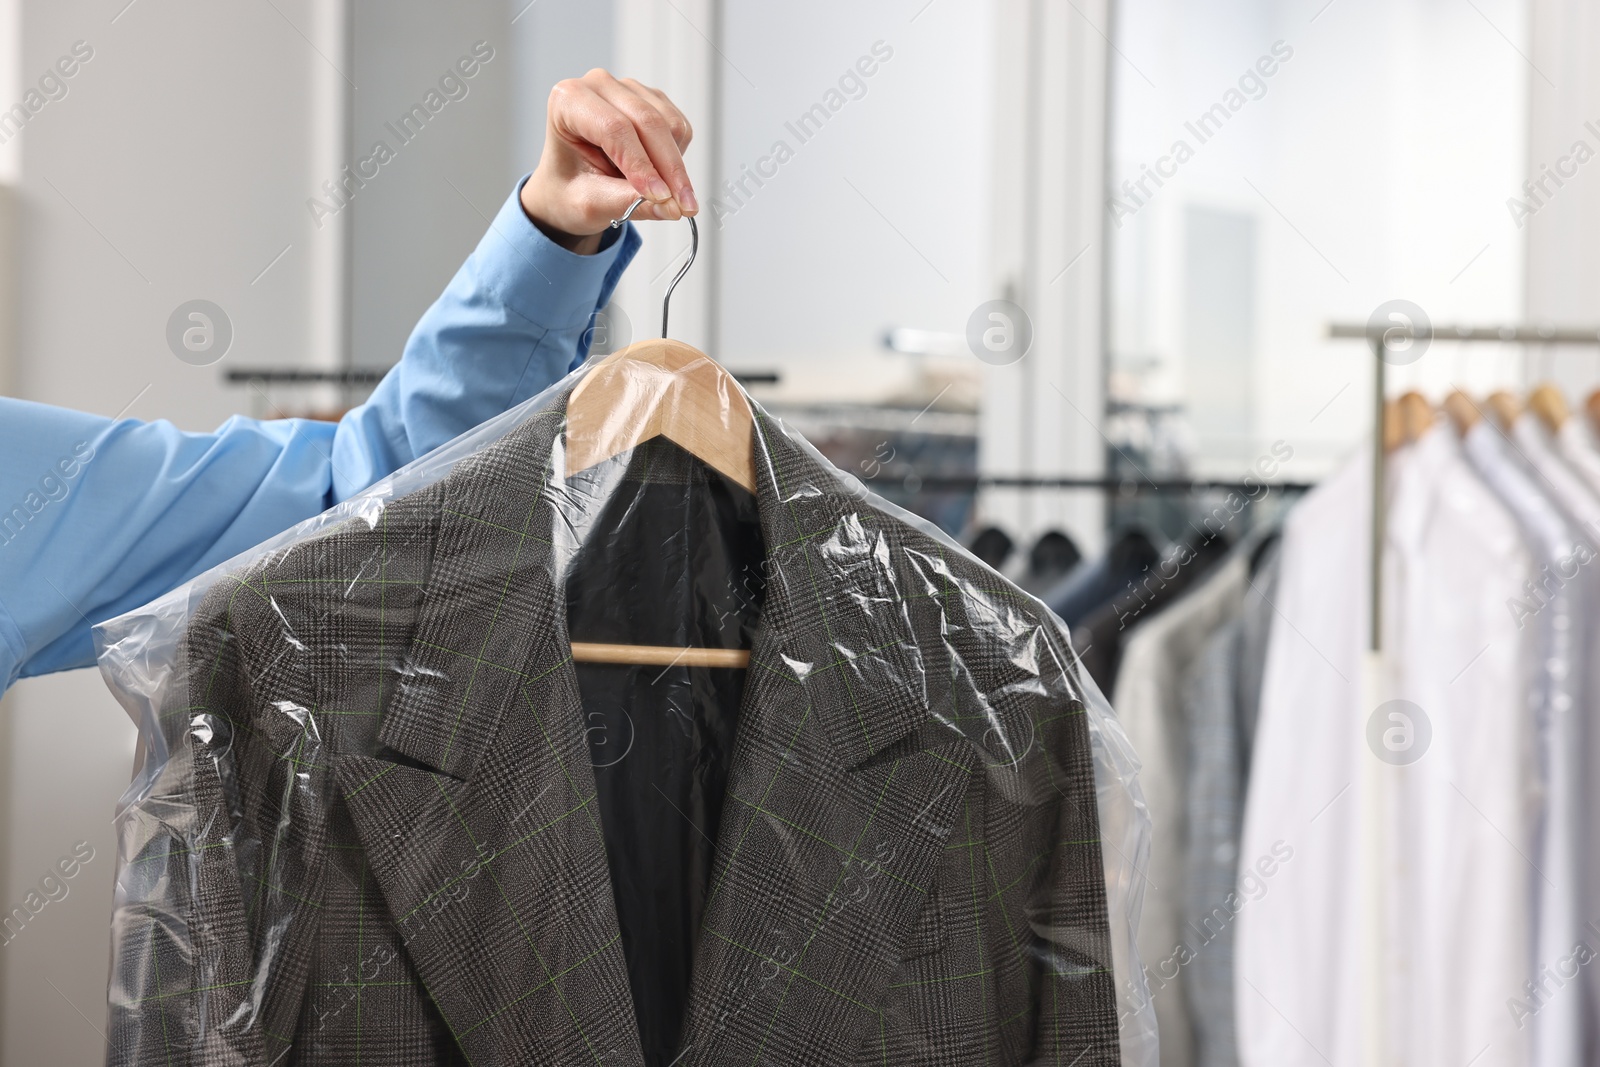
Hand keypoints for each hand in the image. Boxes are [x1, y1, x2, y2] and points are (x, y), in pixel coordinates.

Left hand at [520, 69, 696, 254]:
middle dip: (670, 169)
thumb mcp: (590, 204)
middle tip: (685, 207)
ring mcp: (628, 89)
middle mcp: (598, 85)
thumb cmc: (569, 189)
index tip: (661, 197)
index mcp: (567, 101)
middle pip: (648, 122)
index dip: (641, 164)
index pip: (614, 128)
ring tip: (659, 194)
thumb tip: (671, 208)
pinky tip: (657, 173)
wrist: (568, 184)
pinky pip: (679, 129)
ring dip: (674, 166)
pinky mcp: (652, 99)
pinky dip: (677, 157)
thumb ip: (628, 203)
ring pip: (670, 125)